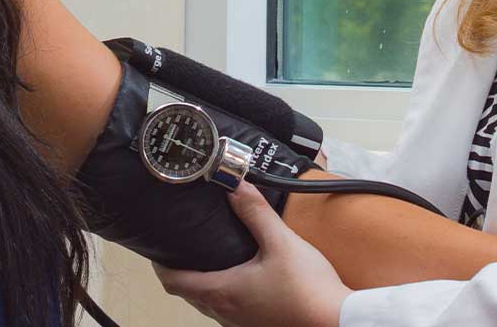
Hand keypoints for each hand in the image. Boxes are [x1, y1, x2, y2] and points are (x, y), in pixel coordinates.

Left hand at [154, 182, 350, 326]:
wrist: (337, 321)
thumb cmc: (306, 287)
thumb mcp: (281, 242)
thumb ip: (255, 212)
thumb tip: (233, 184)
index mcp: (221, 292)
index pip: (173, 282)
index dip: (160, 265)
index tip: (159, 246)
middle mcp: (224, 312)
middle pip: (188, 294)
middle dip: (181, 271)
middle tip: (184, 245)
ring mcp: (241, 324)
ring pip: (208, 304)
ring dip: (203, 283)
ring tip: (210, 257)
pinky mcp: (258, 326)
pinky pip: (229, 311)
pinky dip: (224, 293)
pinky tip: (242, 278)